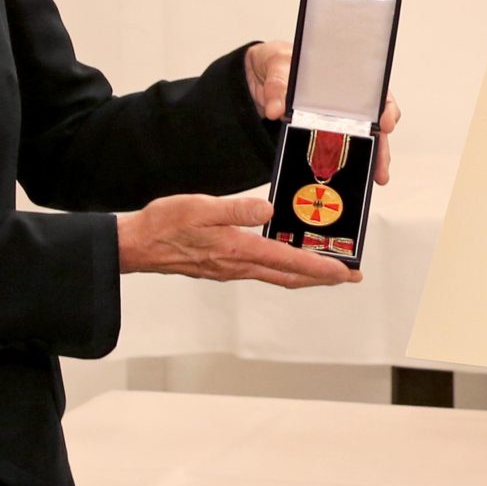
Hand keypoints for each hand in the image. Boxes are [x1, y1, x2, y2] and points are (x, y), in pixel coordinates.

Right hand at [114, 193, 358, 288]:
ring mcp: (230, 269)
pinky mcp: (222, 266)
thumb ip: (236, 209)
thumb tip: (268, 209)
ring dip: (304, 274)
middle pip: (290, 276)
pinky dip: (282, 267)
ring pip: (277, 275)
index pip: (289, 261)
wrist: (137, 245)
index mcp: (238, 250)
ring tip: (326, 269)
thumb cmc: (165, 225)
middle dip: (323, 277)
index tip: (345, 272)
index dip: (321, 269)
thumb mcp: (201, 207)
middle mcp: (238, 265)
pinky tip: (285, 258)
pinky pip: (261, 270)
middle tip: (349, 276)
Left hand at [245, 41, 401, 183]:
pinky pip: (333, 151)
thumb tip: (275, 109)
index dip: (386, 107)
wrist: (257, 73)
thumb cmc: (277, 59)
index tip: (386, 123)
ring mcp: (331, 120)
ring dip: (368, 160)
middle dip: (381, 146)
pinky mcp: (316, 135)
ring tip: (374, 177)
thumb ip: (277, 85)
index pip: (374, 91)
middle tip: (381, 166)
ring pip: (358, 141)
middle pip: (371, 123)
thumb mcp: (276, 63)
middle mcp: (341, 101)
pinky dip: (342, 165)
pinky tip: (347, 178)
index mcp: (340, 77)